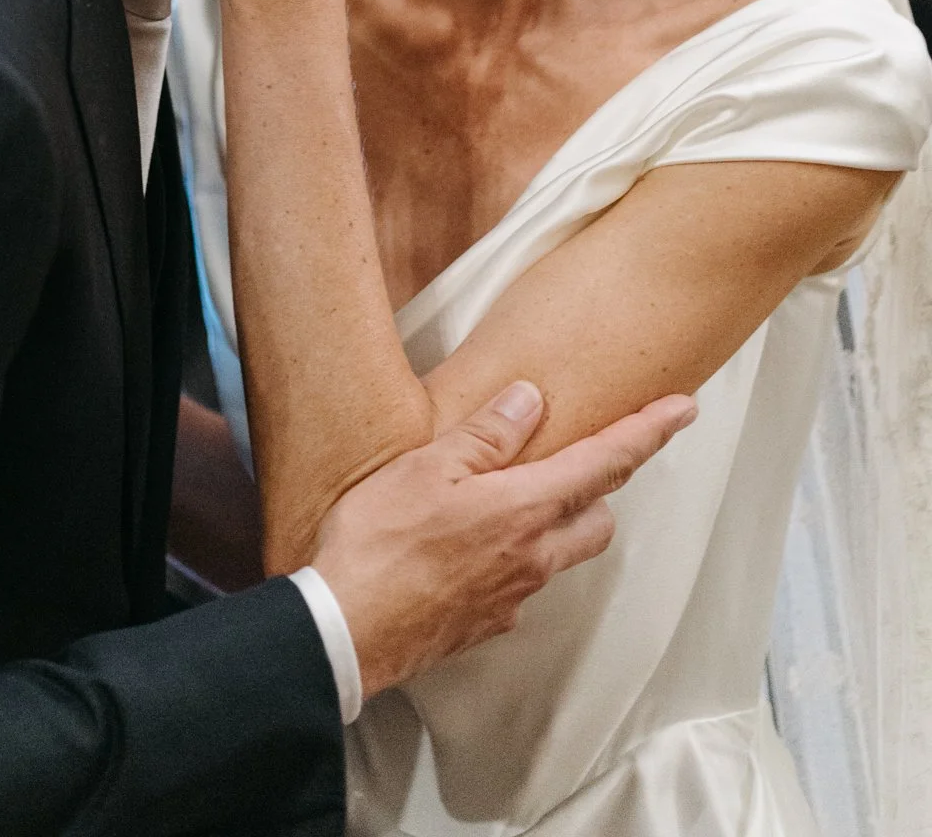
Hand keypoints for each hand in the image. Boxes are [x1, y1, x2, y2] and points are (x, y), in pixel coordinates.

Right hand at [310, 381, 695, 701]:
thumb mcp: (426, 466)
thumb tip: (530, 399)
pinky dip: (509, 560)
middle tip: (570, 460)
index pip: (605, 463)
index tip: (684, 408)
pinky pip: (518, 585)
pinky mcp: (486, 625)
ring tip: (505, 500)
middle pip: (596, 520)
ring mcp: (512, 597)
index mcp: (523, 509)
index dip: (648, 432)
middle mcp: (532, 557)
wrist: (345, 631)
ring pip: (559, 555)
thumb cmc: (379, 542)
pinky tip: (466, 548)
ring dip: (552, 525)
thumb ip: (485, 434)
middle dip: (598, 490)